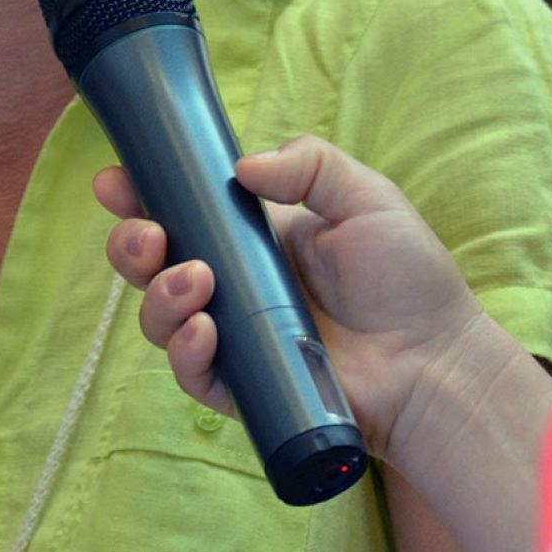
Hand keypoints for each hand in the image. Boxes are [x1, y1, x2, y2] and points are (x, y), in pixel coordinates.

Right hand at [96, 136, 487, 463]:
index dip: (140, 196)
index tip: (115, 183)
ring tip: (196, 284)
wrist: (436, 360)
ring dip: (160, 297)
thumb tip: (240, 167)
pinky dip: (185, 351)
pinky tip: (205, 331)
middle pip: (153, 265)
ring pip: (160, 318)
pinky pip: (191, 373)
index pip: (181, 210)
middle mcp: (234, 285)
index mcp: (253, 236)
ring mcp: (234, 337)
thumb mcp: (365, 198)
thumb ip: (308, 166)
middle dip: (132, 247)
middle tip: (152, 239)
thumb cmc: (408, 278)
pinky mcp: (242, 385)